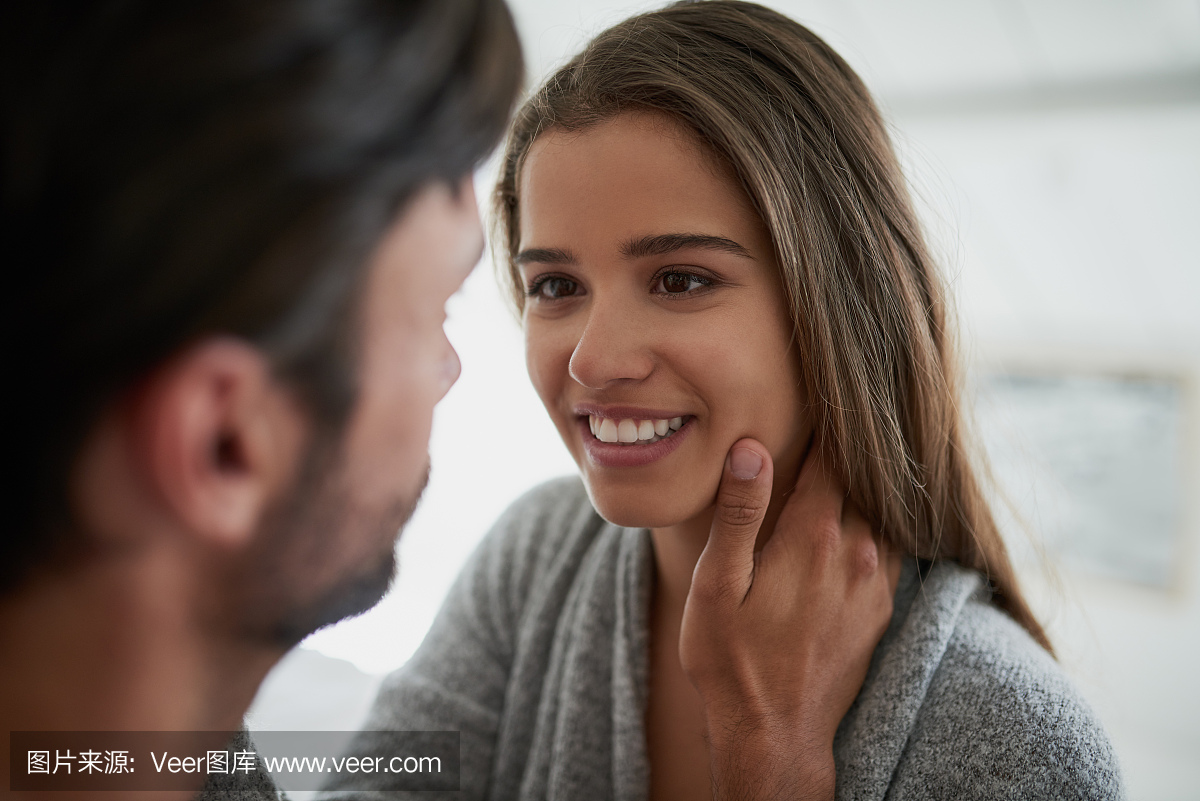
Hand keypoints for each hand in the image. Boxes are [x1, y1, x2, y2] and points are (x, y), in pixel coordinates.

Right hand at [679, 437, 900, 800]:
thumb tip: (752, 447)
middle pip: (862, 478)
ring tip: (846, 455)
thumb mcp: (716, 585)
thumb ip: (739, 513)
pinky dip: (875, 520)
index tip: (822, 389)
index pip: (833, 455)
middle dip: (847, 446)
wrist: (774, 737)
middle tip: (835, 415)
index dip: (828, 420)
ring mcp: (873, 581)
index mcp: (813, 536)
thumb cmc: (731, 661)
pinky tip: (856, 515)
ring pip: (881, 509)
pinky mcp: (879, 608)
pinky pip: (888, 545)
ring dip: (865, 483)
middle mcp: (855, 552)